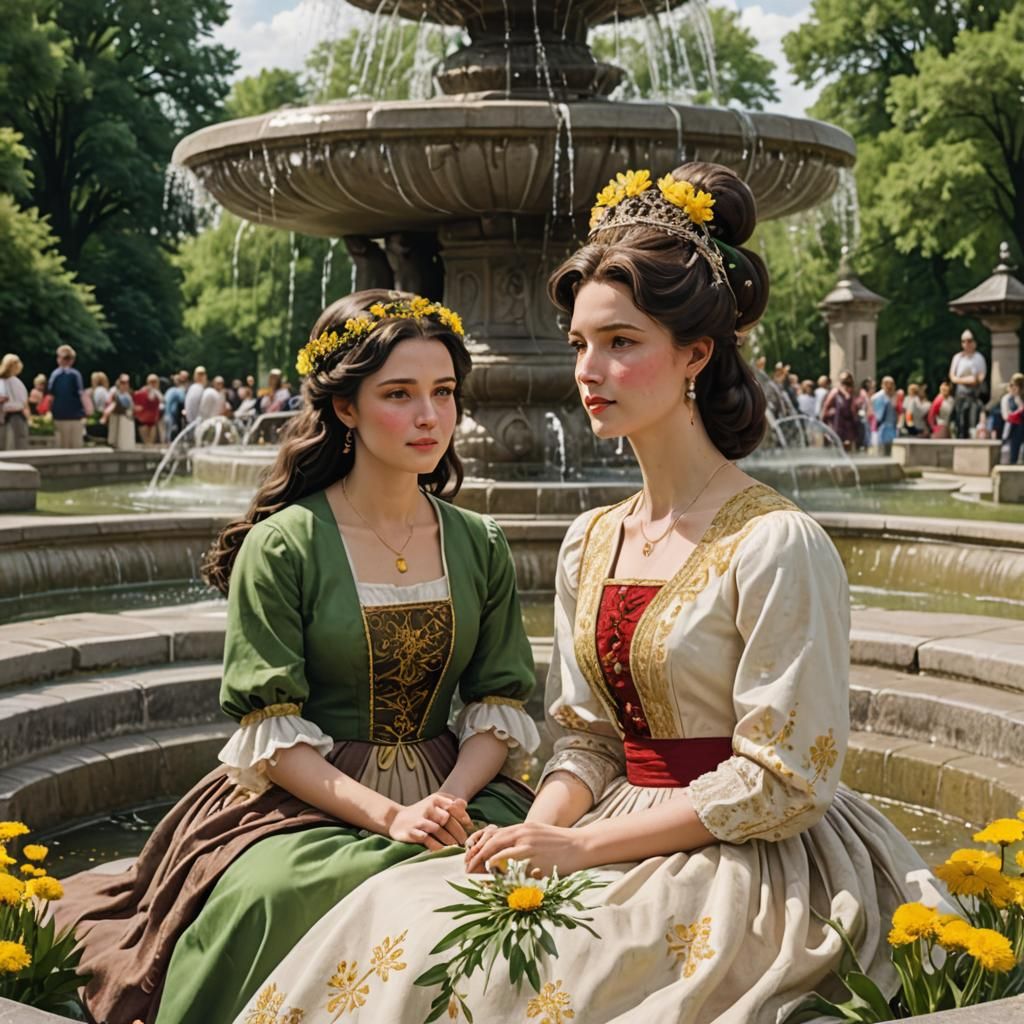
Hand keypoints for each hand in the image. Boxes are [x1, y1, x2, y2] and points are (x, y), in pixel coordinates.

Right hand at [388, 793, 471, 850]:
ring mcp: (419, 820)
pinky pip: (427, 840)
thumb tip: (465, 805)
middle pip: (447, 819)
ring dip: (449, 840)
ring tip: (456, 847)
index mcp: (435, 799)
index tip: (469, 826)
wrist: (396, 820)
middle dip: (458, 832)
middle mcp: (427, 808)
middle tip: (464, 841)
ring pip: (438, 830)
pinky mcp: (412, 832)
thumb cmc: (422, 813)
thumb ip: (450, 803)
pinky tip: (443, 850)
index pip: (452, 806)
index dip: (463, 816)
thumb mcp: (434, 803)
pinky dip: (437, 846)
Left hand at [463, 821, 587, 876]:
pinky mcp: (537, 861)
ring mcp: (530, 847)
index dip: (479, 847)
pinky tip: (495, 883)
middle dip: (476, 857)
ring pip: (499, 855)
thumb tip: (502, 853)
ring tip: (476, 878)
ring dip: (484, 867)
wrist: (581, 845)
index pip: (493, 835)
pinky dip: (502, 876)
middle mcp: (523, 834)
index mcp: (522, 827)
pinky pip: (515, 870)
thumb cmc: (559, 842)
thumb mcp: (537, 834)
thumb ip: (520, 840)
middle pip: (492, 844)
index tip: (469, 858)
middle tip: (467, 870)